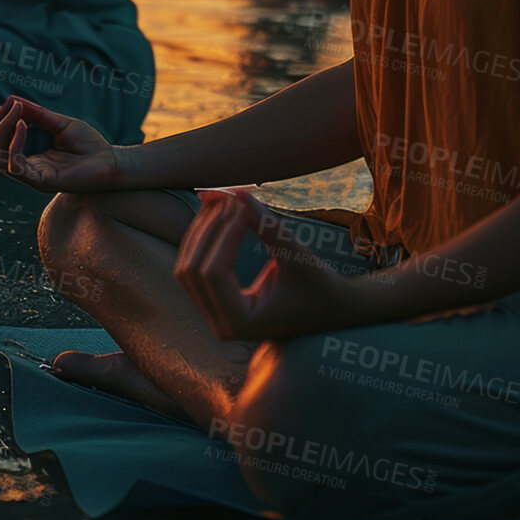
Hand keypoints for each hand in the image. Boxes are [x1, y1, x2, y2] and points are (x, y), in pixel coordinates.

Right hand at [0, 96, 120, 192]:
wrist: (113, 162)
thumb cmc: (91, 146)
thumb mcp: (60, 124)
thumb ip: (37, 115)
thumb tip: (11, 99)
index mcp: (28, 159)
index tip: (11, 102)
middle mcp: (25, 170)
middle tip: (9, 106)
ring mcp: (31, 177)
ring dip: (1, 130)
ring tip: (17, 112)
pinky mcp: (41, 182)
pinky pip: (15, 165)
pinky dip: (15, 141)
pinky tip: (26, 125)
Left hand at [174, 190, 358, 341]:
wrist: (333, 307)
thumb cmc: (320, 285)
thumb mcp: (298, 256)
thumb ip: (268, 227)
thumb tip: (239, 194)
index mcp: (240, 324)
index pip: (213, 272)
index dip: (223, 233)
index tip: (242, 204)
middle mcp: (221, 325)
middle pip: (193, 270)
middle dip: (208, 229)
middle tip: (229, 197)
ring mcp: (214, 315)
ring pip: (187, 268)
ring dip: (200, 231)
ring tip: (222, 200)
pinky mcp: (214, 302)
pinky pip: (195, 268)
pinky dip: (203, 239)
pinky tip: (217, 213)